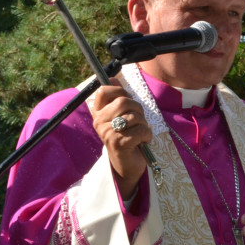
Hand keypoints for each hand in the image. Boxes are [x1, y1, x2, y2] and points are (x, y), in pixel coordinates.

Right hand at [92, 82, 150, 198]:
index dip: (119, 92)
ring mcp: (107, 133)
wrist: (127, 165)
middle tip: (139, 122)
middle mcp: (99, 122)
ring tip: (140, 134)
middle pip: (123, 101)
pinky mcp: (118, 143)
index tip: (126, 102)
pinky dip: (147, 135)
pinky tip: (143, 142)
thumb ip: (117, 98)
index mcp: (98, 113)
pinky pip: (140, 130)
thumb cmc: (127, 138)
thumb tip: (113, 78)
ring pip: (134, 116)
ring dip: (144, 125)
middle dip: (138, 110)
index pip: (103, 91)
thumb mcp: (121, 116)